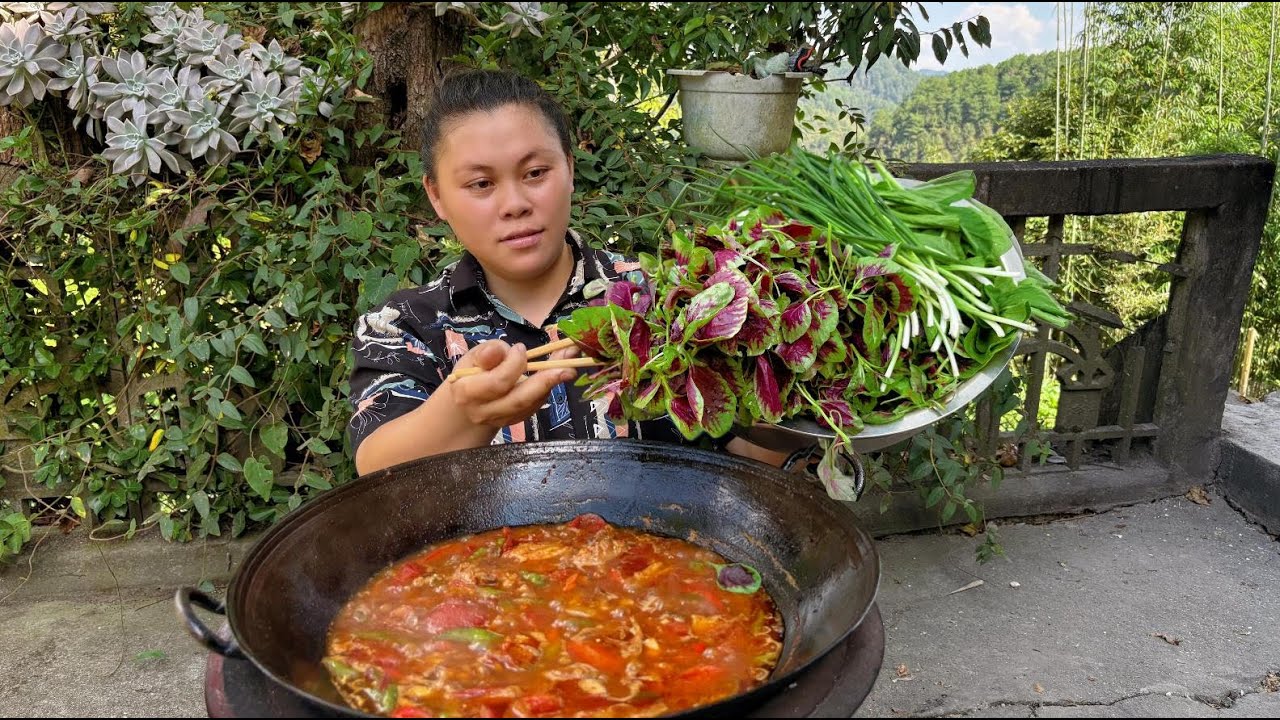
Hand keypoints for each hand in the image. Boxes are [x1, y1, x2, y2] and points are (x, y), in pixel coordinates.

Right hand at [446, 340, 577, 429]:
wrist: (468, 404)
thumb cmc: (472, 374)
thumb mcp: (473, 357)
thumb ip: (487, 353)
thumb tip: (502, 349)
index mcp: (468, 392)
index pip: (498, 382)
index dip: (513, 364)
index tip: (521, 348)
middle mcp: (484, 411)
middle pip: (519, 399)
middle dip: (545, 381)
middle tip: (568, 365)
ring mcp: (501, 420)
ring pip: (531, 404)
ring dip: (552, 383)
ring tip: (570, 363)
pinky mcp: (515, 422)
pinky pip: (534, 406)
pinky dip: (546, 389)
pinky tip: (558, 373)